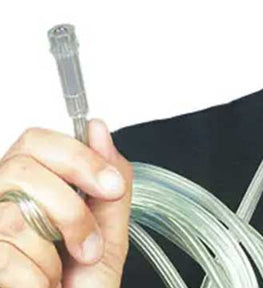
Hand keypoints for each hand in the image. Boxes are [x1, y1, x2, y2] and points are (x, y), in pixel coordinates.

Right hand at [0, 119, 132, 287]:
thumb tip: (97, 130)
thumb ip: (111, 176)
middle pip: (22, 170)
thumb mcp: (110, 227)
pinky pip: (6, 255)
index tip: (112, 185)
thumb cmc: (85, 285)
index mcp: (30, 186)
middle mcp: (0, 202)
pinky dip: (37, 277)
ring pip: (15, 216)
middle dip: (70, 210)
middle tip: (90, 244)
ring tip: (63, 271)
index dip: (78, 157)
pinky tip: (42, 285)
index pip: (36, 141)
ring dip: (56, 252)